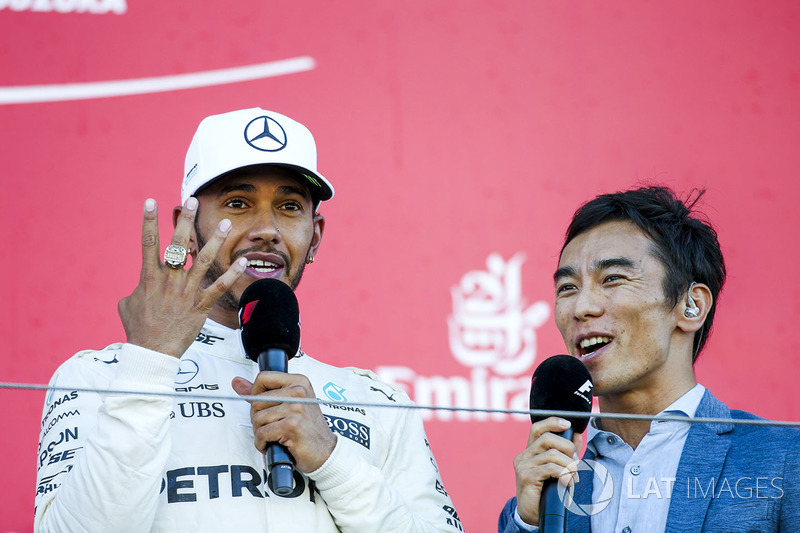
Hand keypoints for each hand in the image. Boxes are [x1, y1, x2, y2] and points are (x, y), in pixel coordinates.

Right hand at [118, 197, 245, 357]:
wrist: (152, 351)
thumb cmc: (138, 329)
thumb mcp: (127, 305)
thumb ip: (135, 290)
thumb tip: (137, 288)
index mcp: (149, 277)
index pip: (148, 242)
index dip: (149, 220)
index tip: (151, 201)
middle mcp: (169, 280)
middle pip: (179, 244)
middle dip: (185, 220)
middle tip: (192, 200)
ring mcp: (186, 292)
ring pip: (204, 260)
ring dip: (215, 240)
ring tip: (225, 223)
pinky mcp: (201, 305)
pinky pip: (219, 286)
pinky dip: (232, 274)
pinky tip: (243, 262)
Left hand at [232, 373, 336, 472]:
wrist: (325, 451)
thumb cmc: (307, 428)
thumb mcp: (289, 403)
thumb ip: (262, 392)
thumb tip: (237, 382)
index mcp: (299, 381)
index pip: (262, 378)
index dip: (255, 394)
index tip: (263, 406)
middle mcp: (299, 391)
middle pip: (257, 400)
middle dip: (258, 418)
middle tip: (271, 426)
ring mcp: (296, 407)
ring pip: (258, 418)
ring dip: (261, 432)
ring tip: (274, 435)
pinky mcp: (292, 425)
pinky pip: (262, 433)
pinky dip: (263, 443)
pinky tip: (274, 444)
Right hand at [514, 417, 582, 526]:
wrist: (532, 515)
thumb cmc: (545, 492)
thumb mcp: (557, 469)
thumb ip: (566, 453)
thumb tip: (577, 435)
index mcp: (529, 451)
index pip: (537, 428)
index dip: (552, 422)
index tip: (568, 424)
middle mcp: (523, 456)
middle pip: (547, 439)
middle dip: (567, 447)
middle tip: (576, 462)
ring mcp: (523, 465)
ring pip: (552, 454)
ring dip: (569, 465)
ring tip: (574, 477)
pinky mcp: (526, 476)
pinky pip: (551, 468)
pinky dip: (564, 474)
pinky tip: (568, 483)